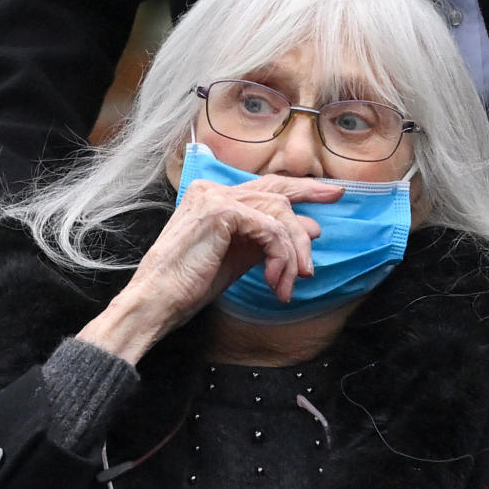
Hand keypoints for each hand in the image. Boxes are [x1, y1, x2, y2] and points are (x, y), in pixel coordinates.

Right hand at [78, 174, 343, 362]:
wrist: (157, 302)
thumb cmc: (188, 287)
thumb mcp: (237, 259)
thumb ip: (268, 241)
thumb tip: (311, 228)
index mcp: (213, 198)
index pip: (265, 187)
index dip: (301, 188)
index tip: (330, 195)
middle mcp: (213, 190)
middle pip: (276, 194)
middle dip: (307, 208)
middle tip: (328, 222)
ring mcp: (216, 197)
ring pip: (278, 214)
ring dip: (292, 253)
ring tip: (290, 284)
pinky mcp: (222, 212)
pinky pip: (270, 229)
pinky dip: (280, 257)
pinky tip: (275, 281)